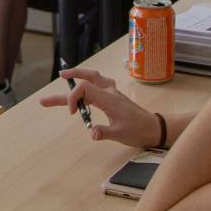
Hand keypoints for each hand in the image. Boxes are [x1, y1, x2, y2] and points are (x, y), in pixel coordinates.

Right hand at [36, 68, 161, 147]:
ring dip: (79, 76)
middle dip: (70, 78)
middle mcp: (109, 92)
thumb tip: (92, 134)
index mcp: (109, 99)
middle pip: (86, 79)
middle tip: (57, 79)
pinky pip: (99, 83)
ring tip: (65, 77)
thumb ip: (104, 132)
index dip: (74, 98)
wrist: (154, 127)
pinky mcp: (114, 96)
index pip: (85, 88)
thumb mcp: (120, 134)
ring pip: (93, 78)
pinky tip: (84, 86)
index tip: (73, 114)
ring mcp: (112, 93)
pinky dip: (88, 82)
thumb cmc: (138, 131)